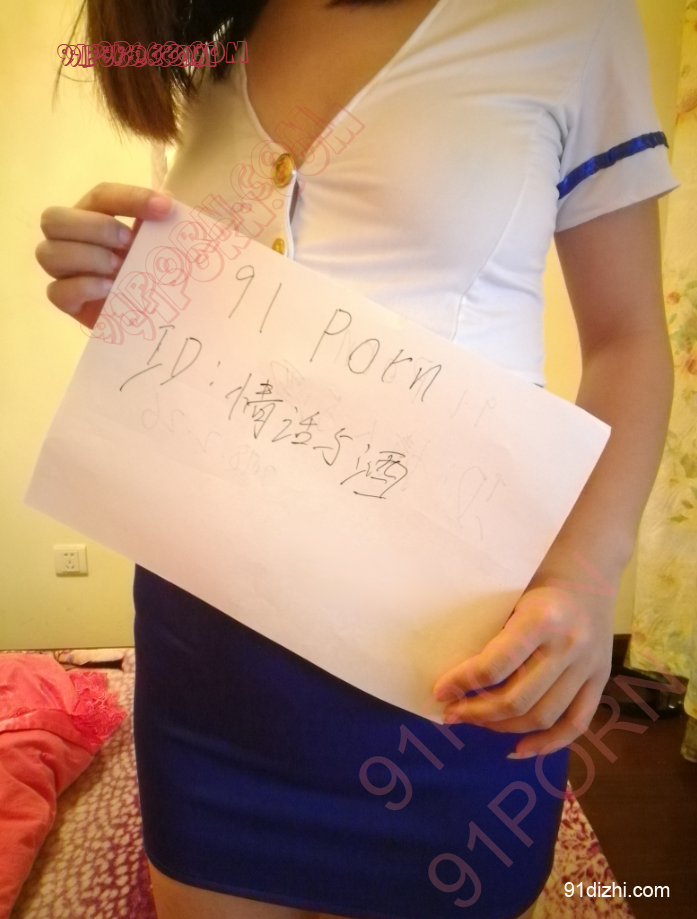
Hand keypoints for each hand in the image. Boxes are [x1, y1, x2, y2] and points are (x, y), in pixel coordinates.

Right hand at [35, 183, 172, 328]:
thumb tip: (169, 200)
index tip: (165, 209)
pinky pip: (57, 291)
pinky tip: (109, 288)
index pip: (100, 196)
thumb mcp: (156, 245)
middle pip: (54, 219)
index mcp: (92, 217)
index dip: (130, 198)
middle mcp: (70, 240)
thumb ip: (159, 224)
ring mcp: (63, 271)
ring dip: (89, 257)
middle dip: (95, 228)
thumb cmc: (149, 271)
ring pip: (48, 253)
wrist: (148, 314)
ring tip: (119, 269)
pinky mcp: (65, 301)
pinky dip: (83, 287)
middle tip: (128, 243)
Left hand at [432, 584, 613, 758]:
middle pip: (517, 699)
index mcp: (541, 619)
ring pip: (543, 717)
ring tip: (477, 722)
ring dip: (503, 728)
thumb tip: (453, 679)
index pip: (495, 665)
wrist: (588, 572)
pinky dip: (547, 744)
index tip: (439, 691)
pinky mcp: (602, 680)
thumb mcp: (509, 596)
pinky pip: (576, 724)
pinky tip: (519, 749)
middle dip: (477, 713)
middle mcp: (569, 645)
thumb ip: (492, 635)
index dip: (462, 683)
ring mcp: (590, 666)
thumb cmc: (536, 581)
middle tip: (452, 713)